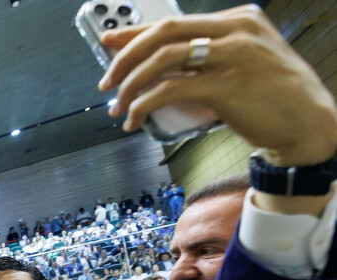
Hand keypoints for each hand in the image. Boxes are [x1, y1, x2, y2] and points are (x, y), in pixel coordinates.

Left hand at [99, 5, 336, 167]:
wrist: (309, 122)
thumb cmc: (273, 96)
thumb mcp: (246, 61)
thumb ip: (210, 55)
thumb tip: (158, 65)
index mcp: (239, 20)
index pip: (174, 22)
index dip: (134, 33)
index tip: (107, 43)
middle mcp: (237, 31)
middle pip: (164, 33)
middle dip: (126, 56)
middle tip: (106, 81)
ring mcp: (233, 56)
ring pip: (163, 59)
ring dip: (130, 84)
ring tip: (118, 106)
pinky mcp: (228, 85)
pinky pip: (170, 89)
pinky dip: (144, 104)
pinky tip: (135, 119)